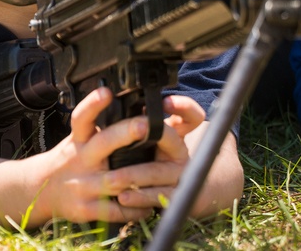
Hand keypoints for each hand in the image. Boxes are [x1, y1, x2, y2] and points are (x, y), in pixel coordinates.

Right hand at [37, 88, 191, 222]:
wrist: (41, 188)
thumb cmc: (69, 158)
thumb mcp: (78, 138)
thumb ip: (100, 127)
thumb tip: (135, 106)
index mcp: (79, 139)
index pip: (82, 118)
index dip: (93, 104)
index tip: (107, 92)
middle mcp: (81, 159)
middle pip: (104, 142)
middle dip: (126, 133)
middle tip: (145, 124)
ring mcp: (83, 185)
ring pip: (115, 180)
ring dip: (141, 177)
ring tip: (164, 173)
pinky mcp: (86, 209)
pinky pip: (116, 210)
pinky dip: (135, 208)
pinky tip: (149, 204)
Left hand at [112, 94, 204, 211]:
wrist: (174, 191)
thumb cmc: (149, 157)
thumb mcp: (147, 138)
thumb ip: (137, 123)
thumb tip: (113, 103)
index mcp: (176, 132)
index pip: (190, 115)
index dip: (182, 106)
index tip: (164, 102)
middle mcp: (180, 151)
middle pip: (171, 138)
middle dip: (149, 134)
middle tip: (133, 131)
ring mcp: (179, 174)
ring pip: (158, 172)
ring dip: (132, 175)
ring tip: (110, 179)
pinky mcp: (173, 196)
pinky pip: (156, 197)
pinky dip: (138, 198)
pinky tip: (123, 198)